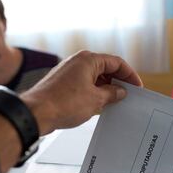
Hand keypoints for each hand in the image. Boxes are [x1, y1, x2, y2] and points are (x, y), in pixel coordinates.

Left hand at [20, 50, 142, 134]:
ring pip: (94, 76)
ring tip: (115, 101)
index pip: (116, 62)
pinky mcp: (62, 82)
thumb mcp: (96, 100)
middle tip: (128, 94)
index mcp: (88, 60)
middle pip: (105, 68)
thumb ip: (112, 93)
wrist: (36, 113)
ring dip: (106, 87)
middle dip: (118, 81)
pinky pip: (84, 83)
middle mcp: (78, 61)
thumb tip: (120, 91)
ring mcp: (69, 71)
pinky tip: (99, 103)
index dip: (129, 75)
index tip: (137, 86)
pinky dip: (94, 91)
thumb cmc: (63, 103)